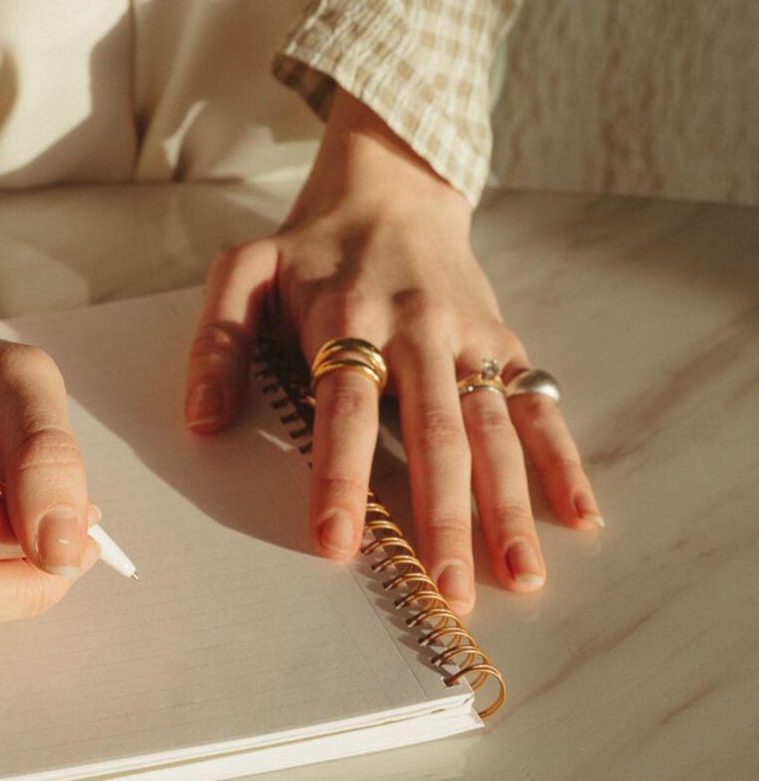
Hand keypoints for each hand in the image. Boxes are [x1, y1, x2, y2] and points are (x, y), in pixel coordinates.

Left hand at [184, 91, 601, 613]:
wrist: (391, 190)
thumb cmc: (310, 248)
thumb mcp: (244, 273)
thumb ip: (217, 343)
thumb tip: (202, 419)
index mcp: (349, 318)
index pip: (345, 408)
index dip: (341, 476)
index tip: (336, 541)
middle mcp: (419, 332)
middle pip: (435, 435)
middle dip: (444, 517)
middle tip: (447, 590)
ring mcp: (471, 341)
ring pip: (494, 432)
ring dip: (509, 508)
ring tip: (518, 578)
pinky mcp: (506, 346)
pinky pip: (538, 409)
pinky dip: (562, 462)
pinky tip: (578, 516)